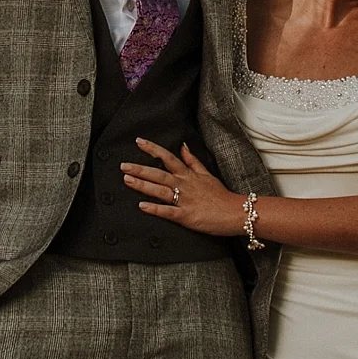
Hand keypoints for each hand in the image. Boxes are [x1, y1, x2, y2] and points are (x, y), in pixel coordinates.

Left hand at [122, 138, 241, 236]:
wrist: (235, 212)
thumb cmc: (221, 195)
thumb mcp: (207, 173)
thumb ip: (192, 160)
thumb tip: (183, 146)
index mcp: (188, 175)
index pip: (168, 157)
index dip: (153, 149)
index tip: (139, 142)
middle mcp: (184, 185)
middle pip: (159, 173)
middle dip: (140, 169)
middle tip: (123, 166)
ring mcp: (185, 200)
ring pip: (161, 190)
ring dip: (143, 185)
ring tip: (127, 180)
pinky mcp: (186, 216)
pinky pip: (168, 212)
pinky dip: (155, 209)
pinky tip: (142, 206)